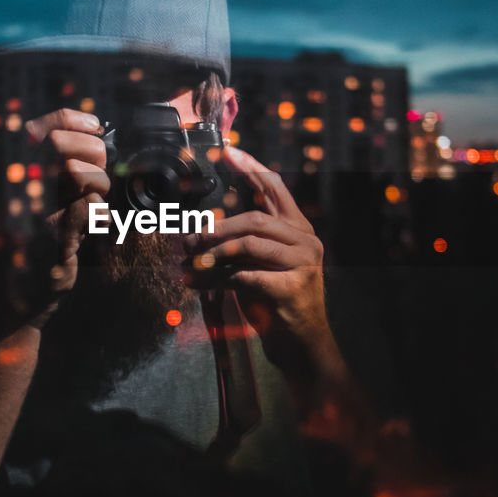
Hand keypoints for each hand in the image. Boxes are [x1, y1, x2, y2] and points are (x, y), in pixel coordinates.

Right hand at [23, 109, 109, 316]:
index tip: (92, 130)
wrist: (19, 297)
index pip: (46, 127)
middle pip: (63, 143)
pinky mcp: (52, 238)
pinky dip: (101, 216)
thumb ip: (61, 166)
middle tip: (93, 179)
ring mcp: (34, 211)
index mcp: (21, 171)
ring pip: (80, 173)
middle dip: (93, 156)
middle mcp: (22, 185)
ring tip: (91, 206)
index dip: (73, 122)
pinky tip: (94, 228)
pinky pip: (90, 209)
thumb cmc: (39, 242)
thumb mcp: (44, 197)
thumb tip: (93, 134)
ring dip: (98, 188)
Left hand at [185, 144, 328, 344]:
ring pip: (250, 245)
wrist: (301, 345)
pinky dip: (218, 280)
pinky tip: (200, 285)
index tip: (228, 151)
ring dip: (215, 253)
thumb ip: (243, 243)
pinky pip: (246, 276)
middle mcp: (305, 241)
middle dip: (218, 228)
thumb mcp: (262, 265)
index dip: (251, 168)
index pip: (275, 188)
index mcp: (299, 230)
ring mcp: (303, 264)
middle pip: (256, 220)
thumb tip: (200, 231)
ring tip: (193, 262)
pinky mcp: (292, 288)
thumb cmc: (276, 303)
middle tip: (191, 238)